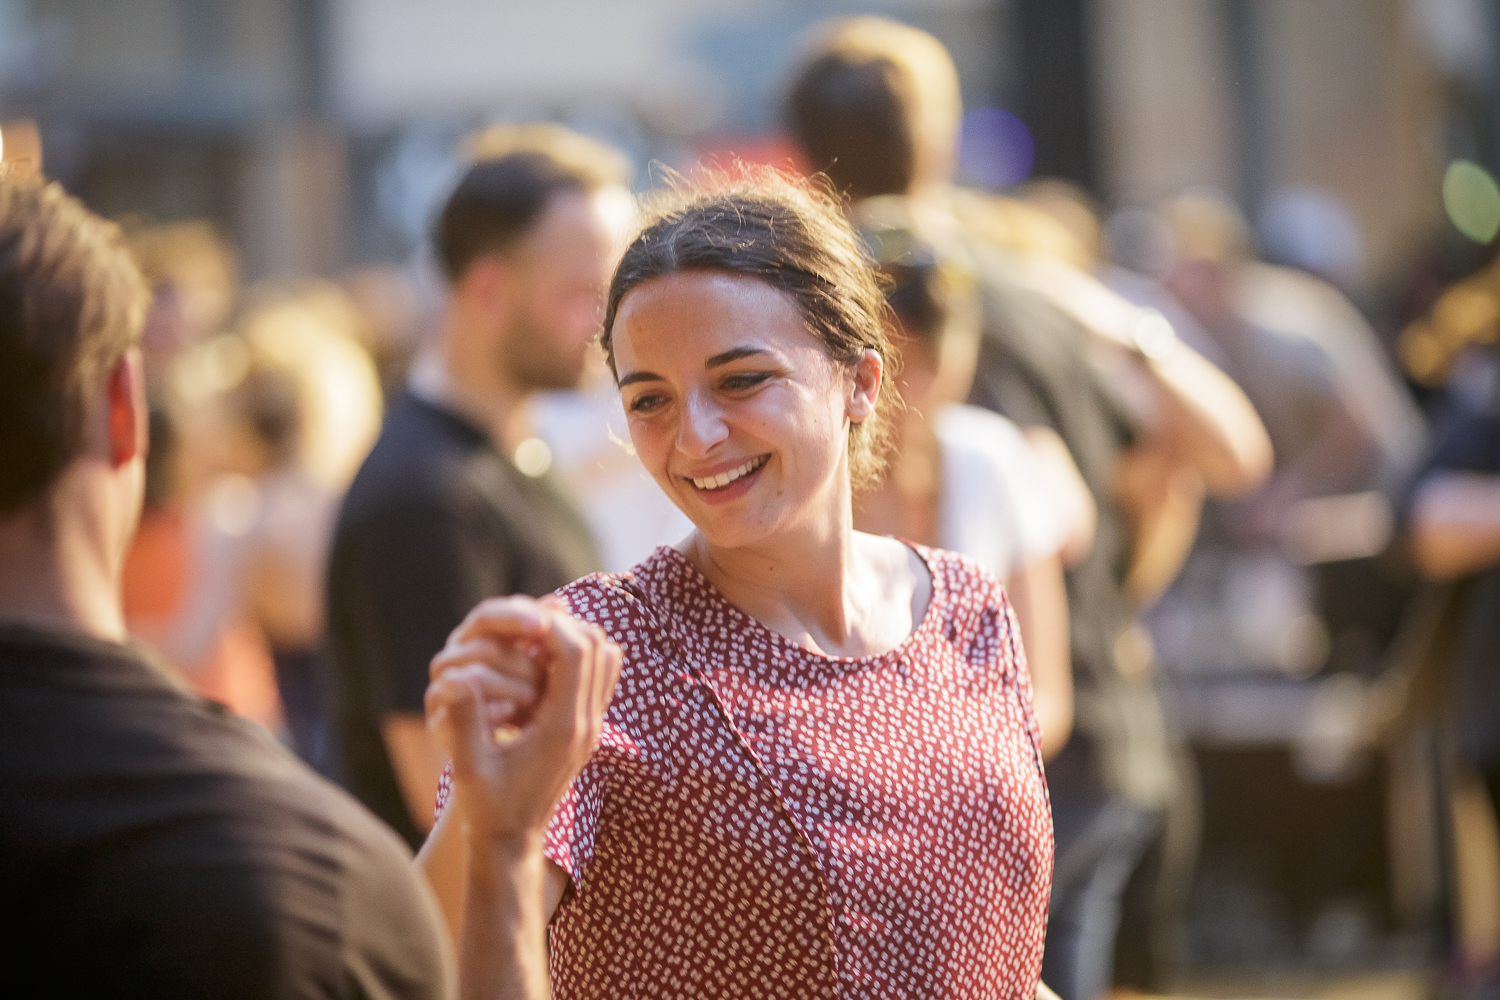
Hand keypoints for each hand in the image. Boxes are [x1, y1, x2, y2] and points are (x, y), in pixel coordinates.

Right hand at [425, 595, 622, 842]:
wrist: (513, 840)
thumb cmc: (487, 807)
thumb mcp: (467, 769)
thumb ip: (462, 724)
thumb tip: (452, 680)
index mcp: (560, 729)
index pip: (575, 654)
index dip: (549, 625)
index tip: (521, 621)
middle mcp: (585, 724)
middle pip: (598, 647)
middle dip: (564, 625)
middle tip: (527, 624)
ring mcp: (592, 726)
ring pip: (606, 658)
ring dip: (573, 638)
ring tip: (535, 638)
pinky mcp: (588, 728)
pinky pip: (600, 675)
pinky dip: (579, 657)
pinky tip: (543, 662)